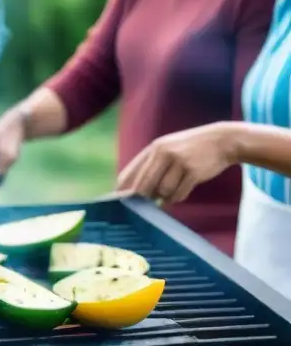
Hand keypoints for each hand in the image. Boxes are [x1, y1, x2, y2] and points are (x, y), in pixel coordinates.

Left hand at [116, 123, 237, 203]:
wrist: (224, 140)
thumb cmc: (191, 150)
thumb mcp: (168, 150)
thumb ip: (150, 167)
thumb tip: (132, 193)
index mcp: (154, 148)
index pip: (128, 175)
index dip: (122, 192)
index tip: (120, 205)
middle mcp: (163, 153)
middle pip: (142, 187)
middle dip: (143, 199)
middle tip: (147, 204)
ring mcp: (179, 162)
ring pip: (162, 192)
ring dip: (165, 197)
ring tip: (173, 189)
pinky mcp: (193, 171)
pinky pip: (178, 194)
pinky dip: (178, 197)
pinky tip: (183, 189)